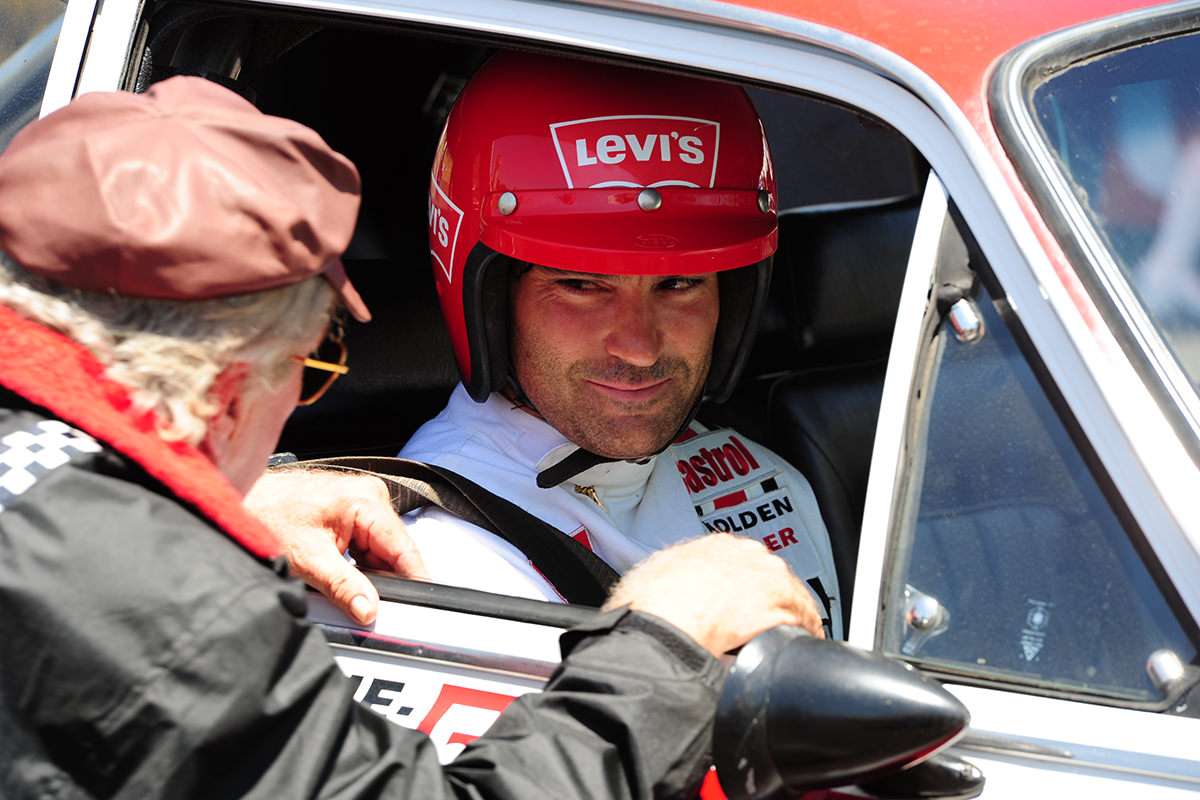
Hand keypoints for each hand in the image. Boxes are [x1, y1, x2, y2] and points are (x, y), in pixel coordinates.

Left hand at [244, 469, 428, 623]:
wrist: (241, 498)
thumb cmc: (268, 516)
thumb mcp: (308, 560)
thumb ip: (344, 587)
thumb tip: (369, 609)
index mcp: (366, 501)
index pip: (403, 548)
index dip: (413, 579)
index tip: (418, 604)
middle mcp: (370, 496)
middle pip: (394, 550)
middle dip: (384, 579)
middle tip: (367, 606)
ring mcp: (362, 501)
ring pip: (381, 549)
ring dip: (368, 572)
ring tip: (339, 580)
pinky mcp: (351, 510)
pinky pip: (367, 543)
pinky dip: (358, 562)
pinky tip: (338, 570)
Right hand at [603, 533, 823, 656]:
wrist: (667, 625)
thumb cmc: (651, 606)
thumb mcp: (648, 580)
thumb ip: (662, 580)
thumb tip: (650, 593)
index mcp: (714, 546)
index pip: (742, 561)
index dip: (744, 586)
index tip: (742, 601)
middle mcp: (746, 555)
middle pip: (772, 577)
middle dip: (769, 600)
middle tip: (761, 625)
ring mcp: (769, 580)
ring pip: (793, 597)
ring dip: (792, 618)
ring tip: (785, 639)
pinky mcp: (784, 608)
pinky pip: (804, 621)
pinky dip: (802, 635)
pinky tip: (796, 647)